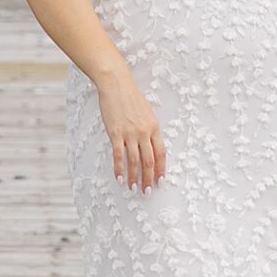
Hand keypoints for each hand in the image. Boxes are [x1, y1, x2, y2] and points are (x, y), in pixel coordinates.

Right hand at [95, 66, 166, 191]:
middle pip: (149, 161)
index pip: (160, 153)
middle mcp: (144, 132)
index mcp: (154, 127)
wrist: (116, 84)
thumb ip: (149, 129)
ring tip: (133, 188)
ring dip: (134, 177)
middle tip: (147, 191)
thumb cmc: (130, 97)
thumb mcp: (146, 112)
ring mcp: (130, 133)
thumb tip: (149, 146)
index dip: (161, 169)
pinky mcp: (115, 133)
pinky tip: (120, 178)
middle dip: (149, 178)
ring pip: (134, 161)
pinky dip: (119, 168)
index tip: (160, 181)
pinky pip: (118, 155)